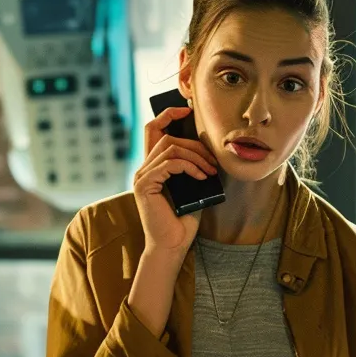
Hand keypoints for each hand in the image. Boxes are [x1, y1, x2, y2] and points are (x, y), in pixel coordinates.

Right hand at [133, 106, 218, 254]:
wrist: (173, 245)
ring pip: (170, 148)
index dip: (168, 115)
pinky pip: (170, 164)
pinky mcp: (145, 185)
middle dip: (194, 144)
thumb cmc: (183, 220)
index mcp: (152, 166)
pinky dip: (190, 167)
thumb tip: (209, 147)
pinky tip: (202, 178)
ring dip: (196, 157)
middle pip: (166, 137)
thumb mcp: (192, 186)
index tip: (187, 111)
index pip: (153, 129)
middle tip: (213, 160)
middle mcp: (143, 169)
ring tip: (210, 171)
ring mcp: (142, 176)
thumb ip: (192, 166)